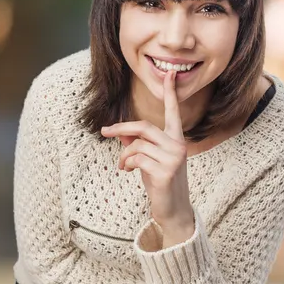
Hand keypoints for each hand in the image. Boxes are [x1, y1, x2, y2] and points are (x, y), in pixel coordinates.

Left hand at [101, 70, 194, 238]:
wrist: (172, 210)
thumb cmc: (160, 181)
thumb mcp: (148, 158)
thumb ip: (136, 142)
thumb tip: (118, 131)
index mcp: (176, 138)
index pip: (173, 111)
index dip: (170, 92)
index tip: (170, 73)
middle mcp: (178, 144)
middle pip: (144, 126)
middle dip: (121, 128)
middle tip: (105, 132)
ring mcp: (174, 158)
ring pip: (137, 144)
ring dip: (124, 155)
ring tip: (124, 166)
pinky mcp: (165, 171)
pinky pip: (136, 158)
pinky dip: (127, 163)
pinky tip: (128, 172)